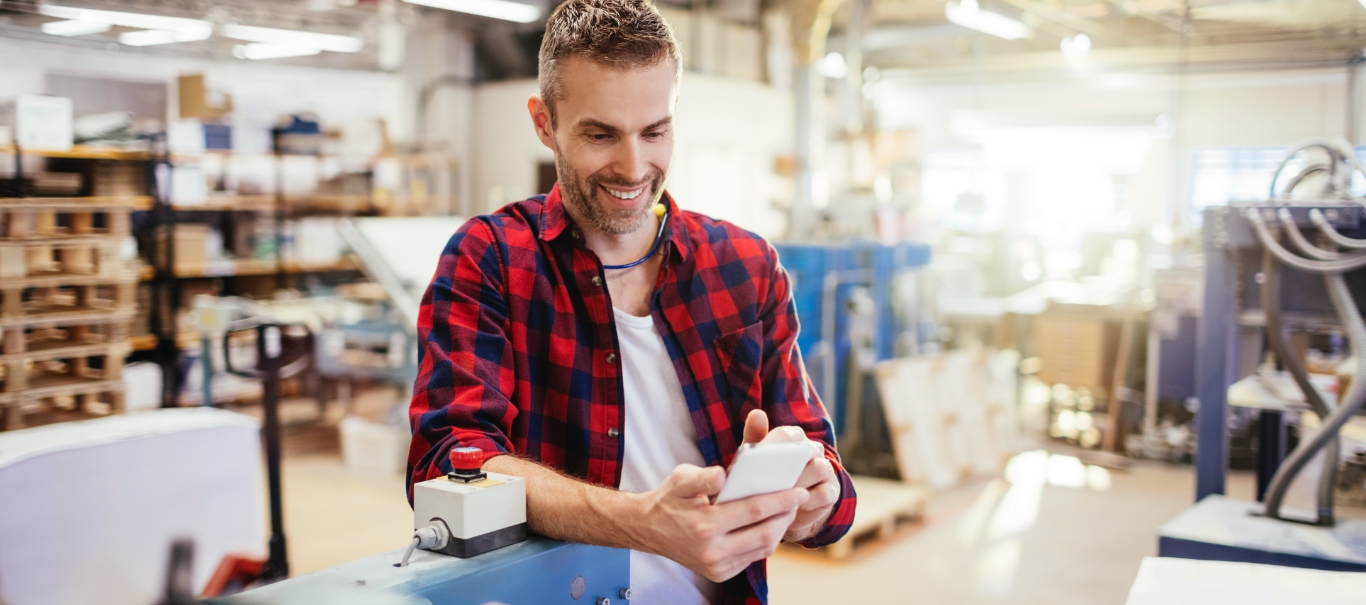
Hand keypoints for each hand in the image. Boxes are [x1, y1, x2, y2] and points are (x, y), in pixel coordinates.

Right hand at [630, 463, 807, 581]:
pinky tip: (770, 525)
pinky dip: (766, 542)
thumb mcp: (680, 479)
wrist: (648, 529)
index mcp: (704, 525)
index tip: (798, 491)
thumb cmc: (668, 499)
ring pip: (762, 549)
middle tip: (799, 498)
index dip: (780, 500)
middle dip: (786, 515)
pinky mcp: (719, 573)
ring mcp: (716, 566)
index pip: (754, 511)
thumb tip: (722, 475)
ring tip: (787, 510)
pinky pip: (752, 558)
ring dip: (780, 530)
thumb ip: (702, 477)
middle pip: (764, 534)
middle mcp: (712, 550)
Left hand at [741, 410, 839, 542]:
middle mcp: (813, 449)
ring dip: (800, 481)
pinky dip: (809, 500)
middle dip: (788, 462)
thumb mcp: (757, 458)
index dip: (773, 444)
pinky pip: (824, 493)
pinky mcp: (831, 491)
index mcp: (794, 437)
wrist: (786, 505)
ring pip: (819, 469)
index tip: (756, 456)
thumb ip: (755, 436)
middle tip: (768, 474)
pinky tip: (794, 507)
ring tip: (780, 492)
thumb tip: (756, 414)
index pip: (787, 434)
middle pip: (806, 450)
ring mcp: (825, 469)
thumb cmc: (767, 475)